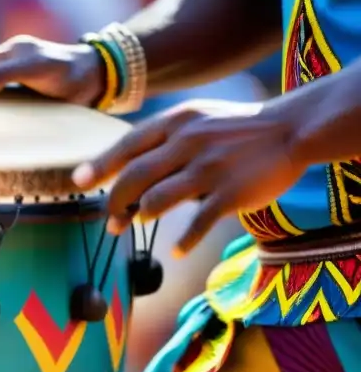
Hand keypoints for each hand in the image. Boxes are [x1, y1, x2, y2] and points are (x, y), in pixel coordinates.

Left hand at [72, 99, 306, 254]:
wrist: (293, 128)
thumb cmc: (235, 129)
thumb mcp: (196, 121)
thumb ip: (162, 144)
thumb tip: (123, 175)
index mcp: (176, 123)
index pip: (127, 145)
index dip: (100, 166)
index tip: (78, 182)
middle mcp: (188, 142)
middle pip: (134, 176)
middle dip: (115, 201)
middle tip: (109, 220)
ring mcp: (209, 168)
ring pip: (157, 200)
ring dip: (142, 215)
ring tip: (139, 222)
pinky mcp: (231, 193)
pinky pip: (196, 224)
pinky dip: (183, 242)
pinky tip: (176, 250)